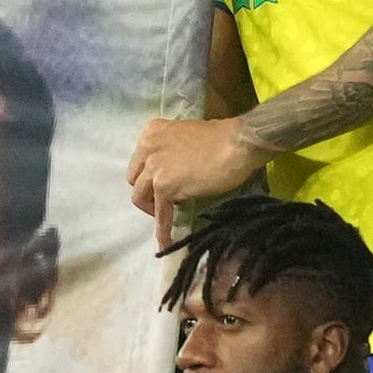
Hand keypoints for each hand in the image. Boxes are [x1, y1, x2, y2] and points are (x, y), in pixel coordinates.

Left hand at [125, 114, 264, 236]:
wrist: (237, 144)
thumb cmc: (222, 137)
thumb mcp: (187, 135)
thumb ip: (174, 150)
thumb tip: (177, 168)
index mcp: (151, 132)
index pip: (140, 160)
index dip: (149, 174)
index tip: (160, 183)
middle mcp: (146, 149)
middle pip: (135, 179)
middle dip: (146, 191)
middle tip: (161, 199)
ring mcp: (153, 168)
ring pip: (140, 196)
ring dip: (151, 208)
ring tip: (165, 215)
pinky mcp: (164, 187)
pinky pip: (160, 212)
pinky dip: (162, 228)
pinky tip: (164, 240)